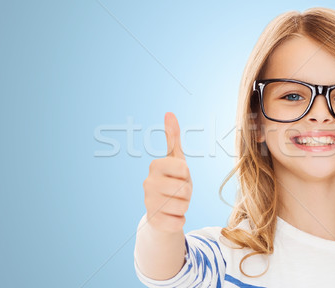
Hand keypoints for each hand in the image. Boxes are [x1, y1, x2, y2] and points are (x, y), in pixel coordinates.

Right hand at [143, 112, 191, 232]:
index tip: (179, 176)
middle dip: (187, 192)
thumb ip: (173, 138)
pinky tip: (172, 216)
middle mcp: (148, 183)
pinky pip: (178, 221)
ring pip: (183, 206)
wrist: (164, 209)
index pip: (184, 169)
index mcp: (155, 166)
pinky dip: (180, 220)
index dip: (186, 175)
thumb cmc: (173, 180)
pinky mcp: (153, 221)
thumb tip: (169, 113)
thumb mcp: (176, 159)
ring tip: (175, 203)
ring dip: (184, 206)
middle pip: (184, 189)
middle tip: (178, 192)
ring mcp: (149, 203)